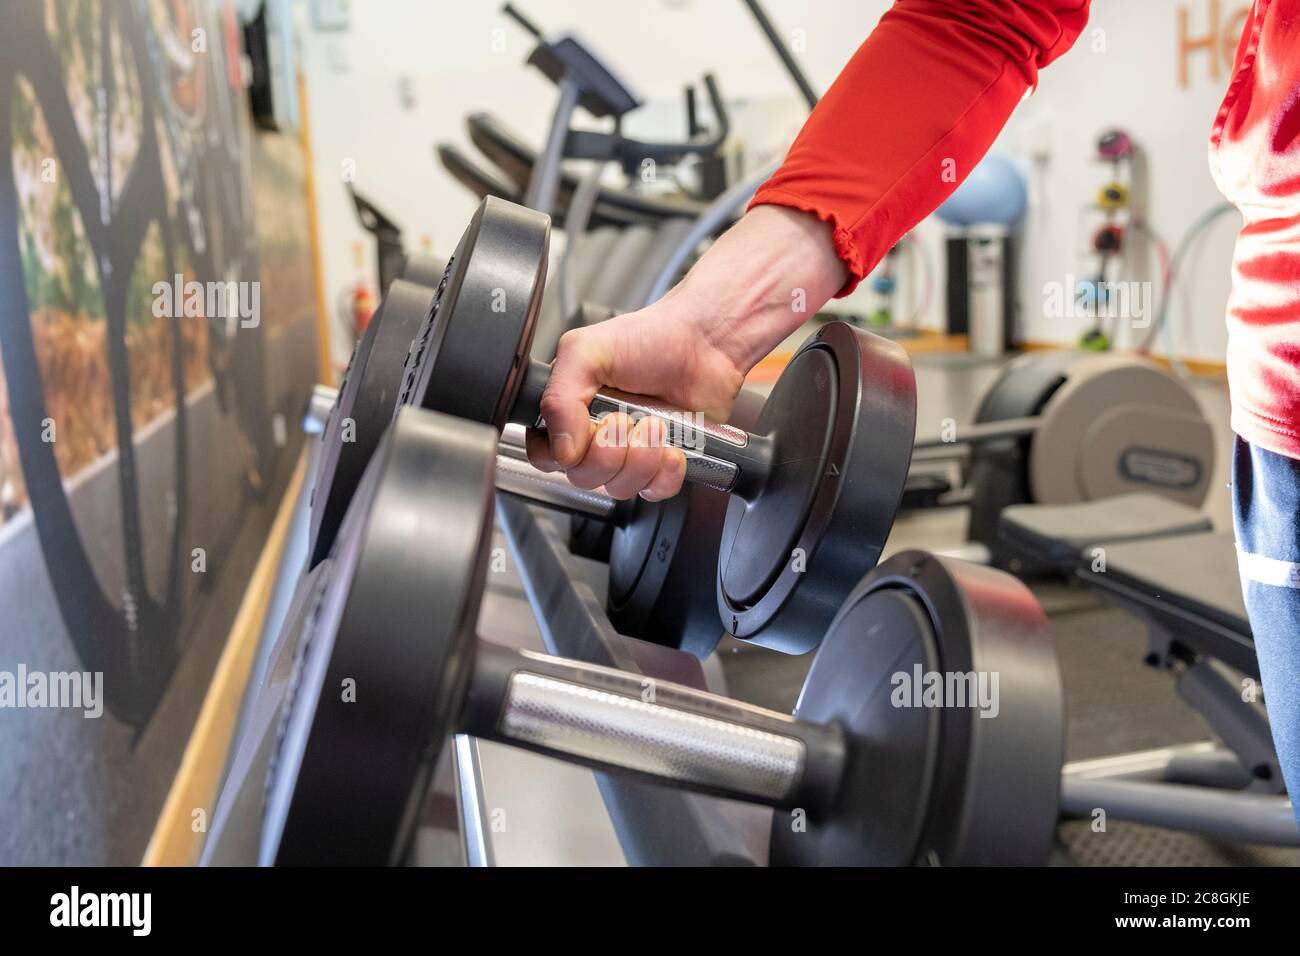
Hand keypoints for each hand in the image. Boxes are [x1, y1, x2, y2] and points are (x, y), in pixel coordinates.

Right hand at [526, 287, 744, 499]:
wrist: (705, 342)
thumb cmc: (649, 337)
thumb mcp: (587, 351)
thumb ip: (559, 397)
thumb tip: (561, 449)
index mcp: (569, 410)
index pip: (544, 455)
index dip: (562, 454)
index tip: (586, 430)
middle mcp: (595, 436)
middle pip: (582, 478)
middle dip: (608, 453)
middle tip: (626, 420)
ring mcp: (629, 454)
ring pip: (619, 488)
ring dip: (640, 460)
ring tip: (655, 425)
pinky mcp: (662, 464)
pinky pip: (654, 492)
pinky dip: (665, 474)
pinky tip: (673, 447)